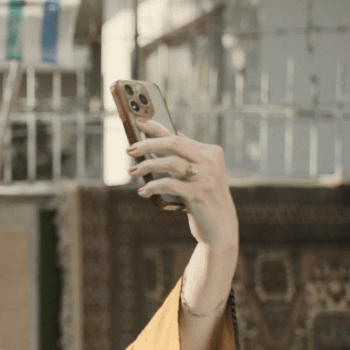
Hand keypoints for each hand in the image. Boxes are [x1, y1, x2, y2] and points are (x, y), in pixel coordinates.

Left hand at [126, 119, 238, 252]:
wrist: (220, 228)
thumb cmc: (204, 199)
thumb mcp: (199, 174)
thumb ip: (187, 157)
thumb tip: (172, 135)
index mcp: (211, 152)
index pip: (178, 136)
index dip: (157, 128)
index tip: (137, 122)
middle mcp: (211, 162)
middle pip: (173, 144)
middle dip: (148, 144)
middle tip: (129, 150)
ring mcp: (206, 178)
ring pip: (170, 162)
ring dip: (147, 166)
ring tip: (132, 171)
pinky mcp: (198, 194)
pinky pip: (169, 184)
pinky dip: (152, 186)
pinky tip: (143, 191)